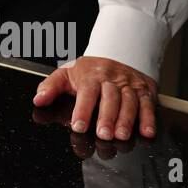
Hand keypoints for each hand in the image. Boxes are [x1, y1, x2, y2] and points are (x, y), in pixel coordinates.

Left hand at [31, 56, 157, 139]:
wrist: (118, 52)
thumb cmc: (90, 69)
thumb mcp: (67, 73)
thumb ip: (51, 86)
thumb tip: (38, 99)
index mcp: (91, 76)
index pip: (87, 92)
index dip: (83, 109)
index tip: (78, 125)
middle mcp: (111, 80)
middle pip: (110, 98)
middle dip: (107, 117)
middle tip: (103, 134)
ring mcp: (129, 85)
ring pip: (130, 101)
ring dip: (127, 120)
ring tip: (122, 135)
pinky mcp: (145, 90)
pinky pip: (148, 104)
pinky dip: (149, 118)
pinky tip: (147, 131)